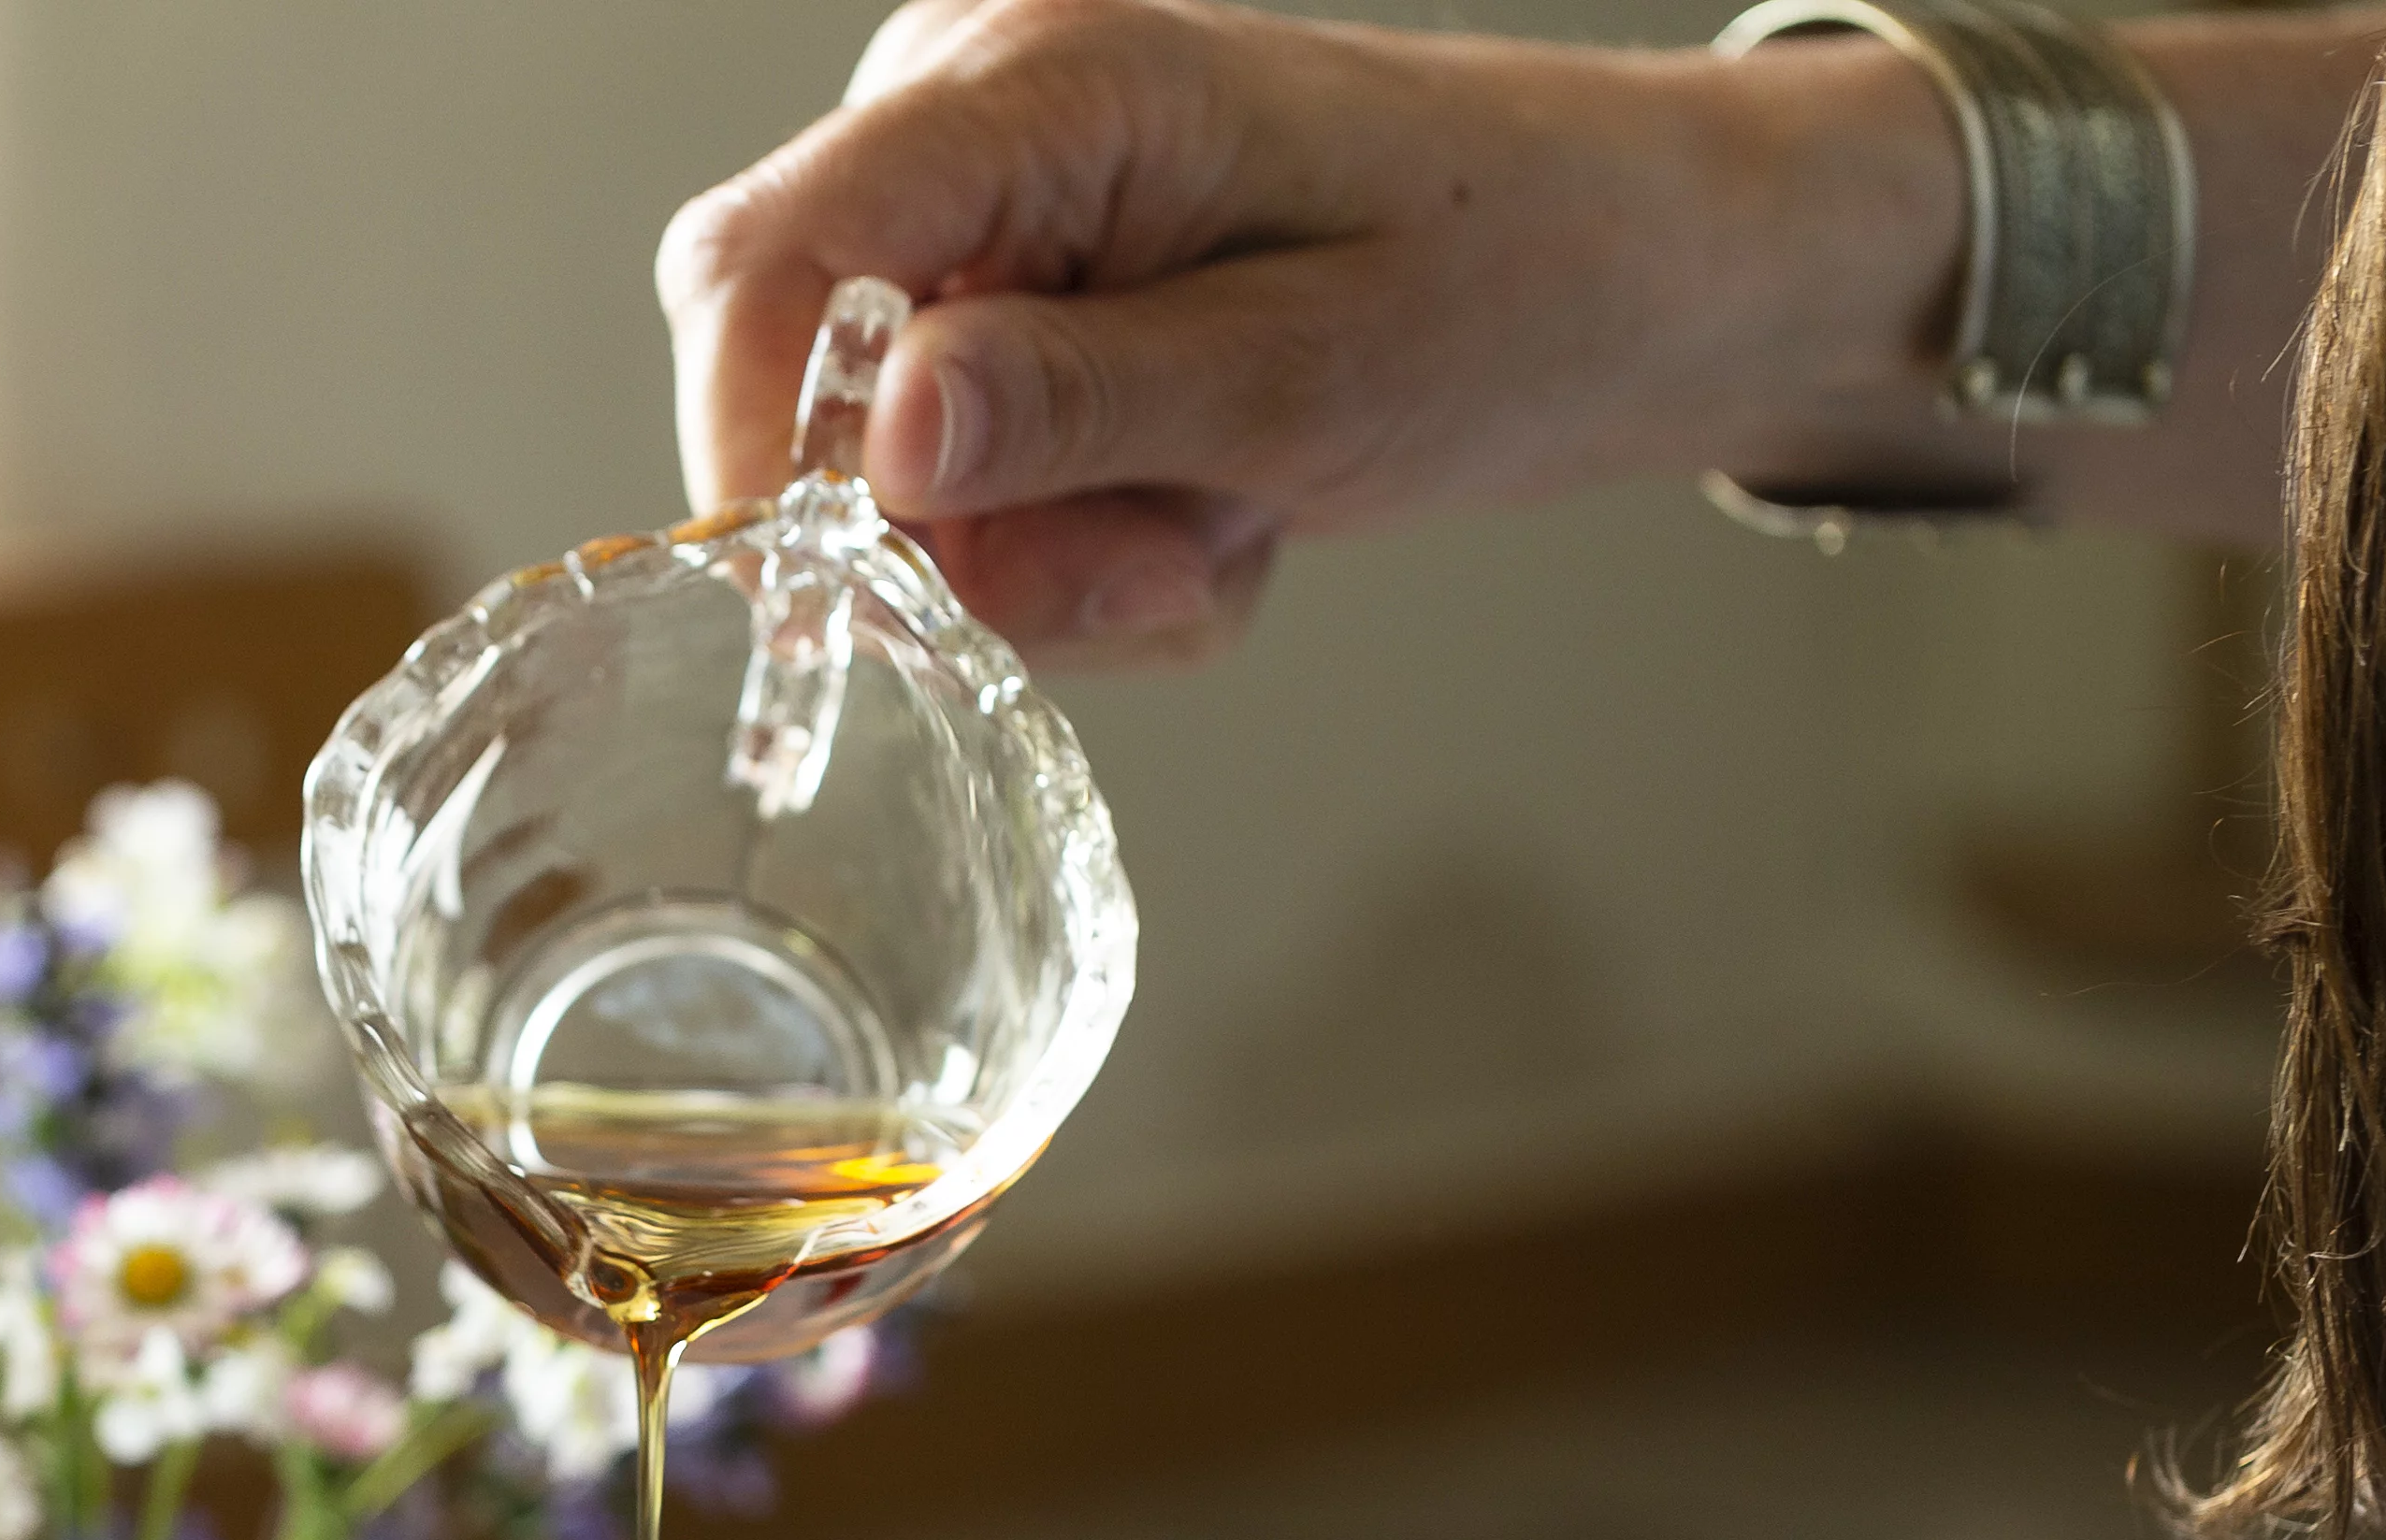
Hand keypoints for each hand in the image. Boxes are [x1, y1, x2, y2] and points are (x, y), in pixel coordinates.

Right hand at [659, 0, 1972, 667]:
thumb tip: (880, 439)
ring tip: (1222, 521)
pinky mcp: (1005, 289)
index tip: (837, 611)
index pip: (764, 260)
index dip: (749, 455)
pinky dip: (1080, 545)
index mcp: (1044, 82)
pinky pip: (955, 483)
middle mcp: (974, 115)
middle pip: (800, 385)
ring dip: (1053, 560)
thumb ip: (1084, 404)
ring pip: (884, 472)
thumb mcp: (1314, 380)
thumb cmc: (1519, 282)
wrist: (1637, 271)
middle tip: (1168, 558)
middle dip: (963, 540)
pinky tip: (1209, 506)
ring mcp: (979, 207)